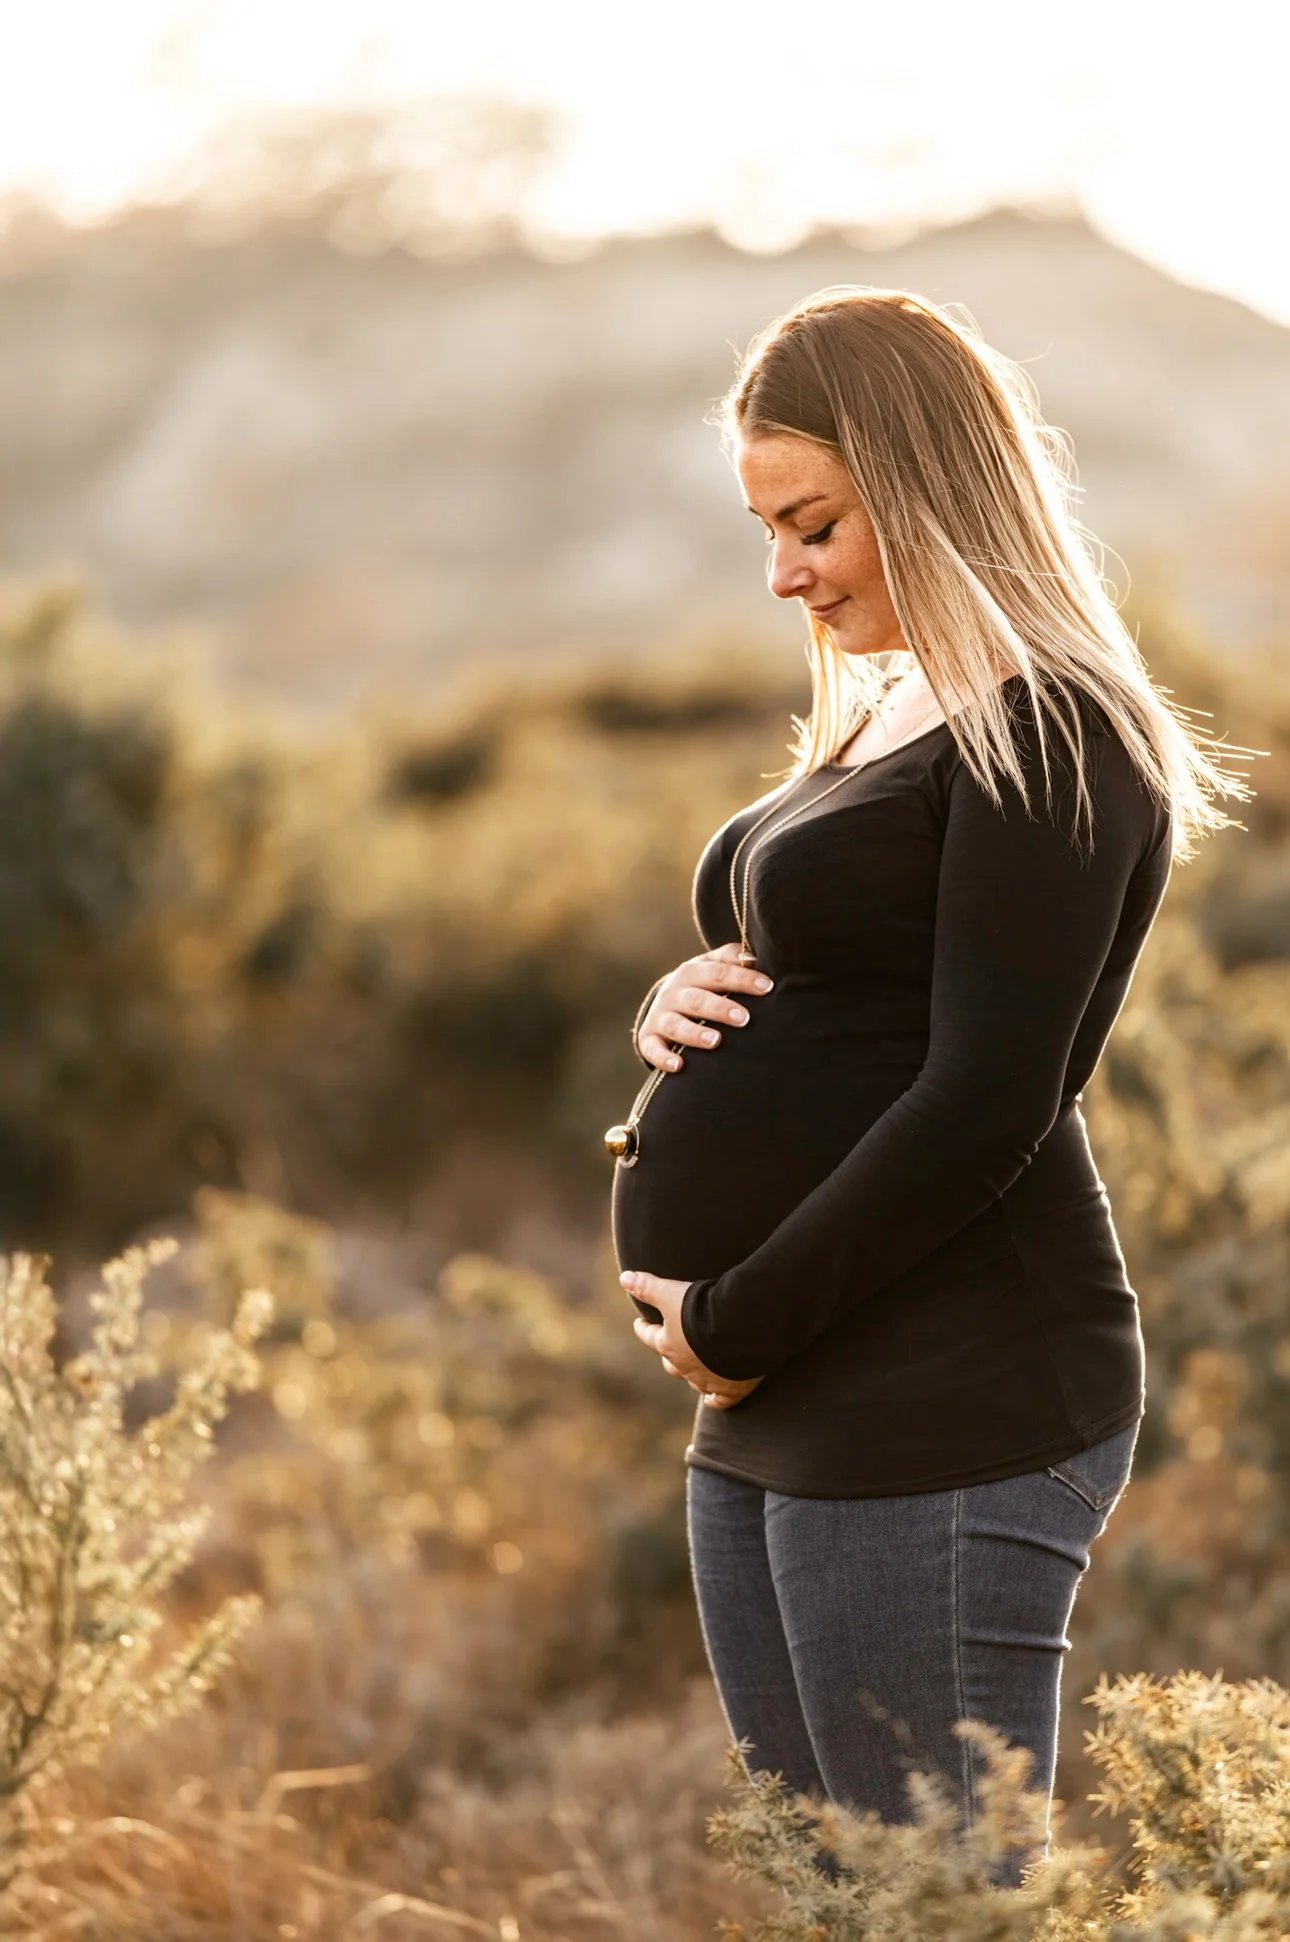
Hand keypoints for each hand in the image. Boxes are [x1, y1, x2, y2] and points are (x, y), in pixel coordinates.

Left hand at [620, 1270, 763, 1409]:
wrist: (740, 1329)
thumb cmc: (702, 1309)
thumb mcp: (670, 1293)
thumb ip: (647, 1286)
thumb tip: (623, 1278)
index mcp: (669, 1345)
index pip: (650, 1336)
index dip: (644, 1329)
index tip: (640, 1323)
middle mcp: (685, 1366)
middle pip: (670, 1363)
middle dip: (668, 1354)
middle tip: (668, 1345)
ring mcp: (708, 1380)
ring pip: (693, 1381)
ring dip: (691, 1374)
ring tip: (691, 1367)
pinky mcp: (731, 1389)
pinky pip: (719, 1400)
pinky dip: (714, 1400)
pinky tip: (711, 1400)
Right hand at [635, 943, 773, 1072]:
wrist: (662, 1004)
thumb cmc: (700, 986)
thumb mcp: (711, 967)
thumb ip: (730, 959)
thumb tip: (752, 957)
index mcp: (691, 972)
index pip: (718, 972)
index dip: (742, 979)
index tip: (766, 987)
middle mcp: (673, 994)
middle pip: (697, 999)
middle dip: (720, 1008)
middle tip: (743, 1018)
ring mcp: (660, 1017)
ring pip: (675, 1025)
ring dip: (694, 1033)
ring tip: (715, 1041)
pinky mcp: (649, 1039)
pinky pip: (653, 1049)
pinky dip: (663, 1058)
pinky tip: (678, 1066)